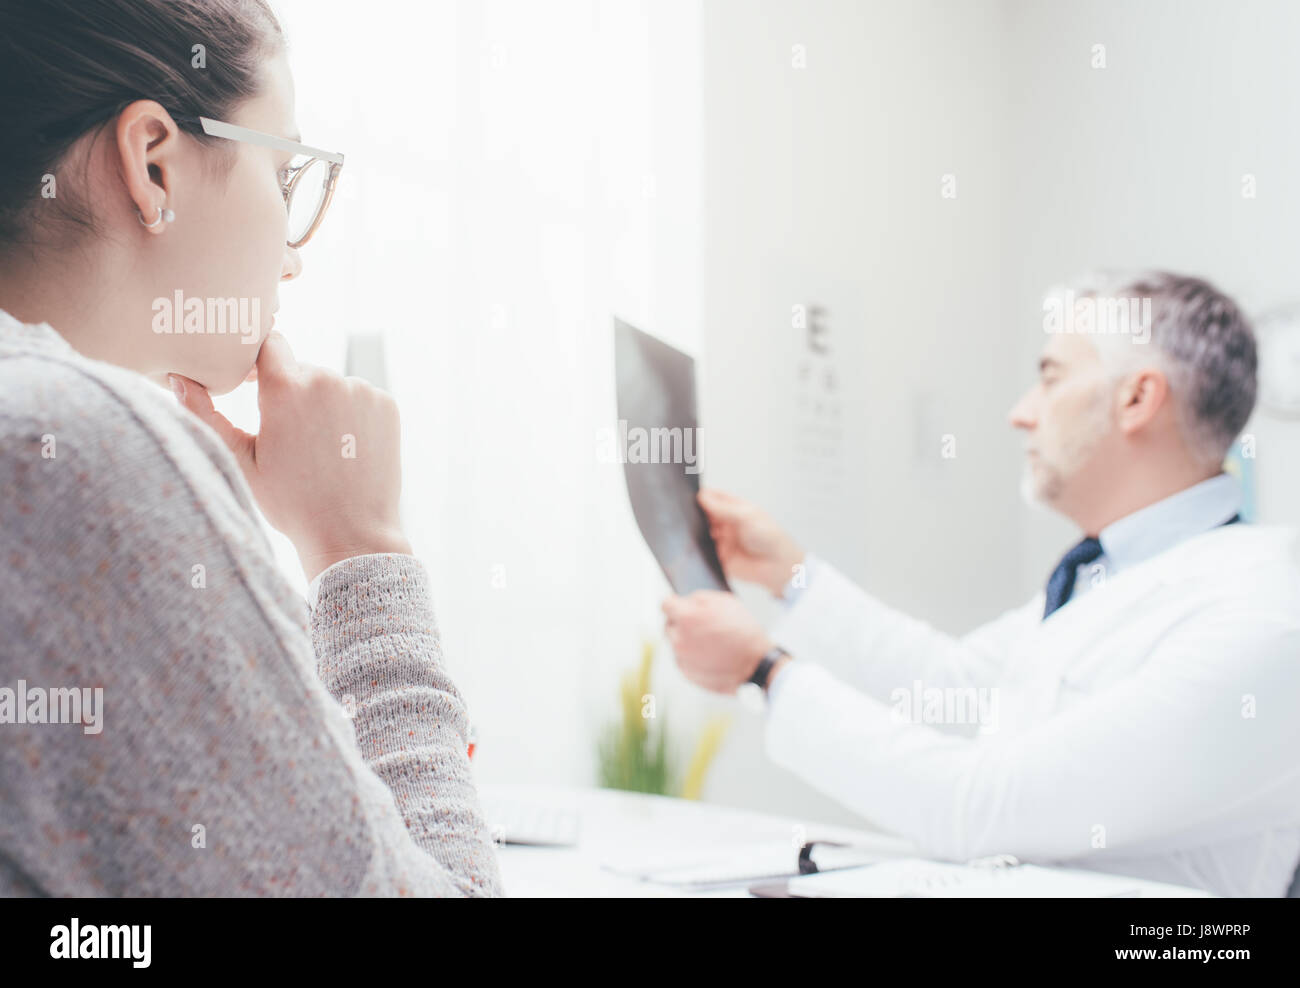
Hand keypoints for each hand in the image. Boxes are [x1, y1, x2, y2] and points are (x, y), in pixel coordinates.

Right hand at [170, 331, 411, 581]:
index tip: (255, 383)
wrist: (351, 534)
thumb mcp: (241, 460)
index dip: (260, 362)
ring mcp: (362, 391)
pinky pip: (362, 398)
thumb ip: (207, 414)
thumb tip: (176, 379)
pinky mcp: (387, 405)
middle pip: (302, 370)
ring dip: (324, 405)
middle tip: (290, 437)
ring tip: (320, 449)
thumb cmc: (291, 504)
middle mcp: (327, 380)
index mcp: (286, 388)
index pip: (269, 343)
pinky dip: (353, 415)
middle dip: (292, 393)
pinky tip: (346, 448)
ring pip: (333, 385)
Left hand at [662, 591, 773, 693]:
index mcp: (686, 618)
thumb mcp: (725, 601)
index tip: (679, 605)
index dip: (674, 602)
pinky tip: (710, 655)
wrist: (756, 663)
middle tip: (702, 625)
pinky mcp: (687, 674)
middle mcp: (679, 639)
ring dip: (686, 640)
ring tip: (709, 642)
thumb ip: (698, 597)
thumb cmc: (743, 631)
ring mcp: (682, 659)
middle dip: (681, 623)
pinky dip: (692, 657)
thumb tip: (684, 600)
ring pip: (675, 644)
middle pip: (669, 625)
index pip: (665, 604)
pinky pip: (683, 660)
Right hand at [698, 488, 804, 595]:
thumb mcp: (746, 516)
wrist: (777, 566)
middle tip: (690, 515)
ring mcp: (722, 540)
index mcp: (735, 509)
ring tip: (694, 531)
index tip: (690, 496)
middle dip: (696, 515)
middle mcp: (727, 523)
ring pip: (701, 532)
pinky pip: (703, 551)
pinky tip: (695, 546)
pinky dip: (697, 549)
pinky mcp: (719, 557)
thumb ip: (723, 508)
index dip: (703, 496)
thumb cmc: (770, 538)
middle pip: (705, 515)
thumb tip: (702, 497)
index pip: (714, 497)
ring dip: (696, 532)